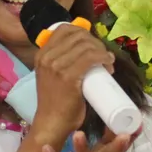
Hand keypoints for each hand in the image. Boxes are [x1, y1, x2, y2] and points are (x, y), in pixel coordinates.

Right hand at [31, 24, 113, 143]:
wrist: (52, 122)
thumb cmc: (56, 101)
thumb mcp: (52, 75)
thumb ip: (60, 62)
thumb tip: (84, 49)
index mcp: (42, 54)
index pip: (64, 29)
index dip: (83, 32)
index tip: (93, 44)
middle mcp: (47, 57)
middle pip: (78, 36)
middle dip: (95, 43)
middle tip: (103, 56)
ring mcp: (56, 66)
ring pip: (86, 46)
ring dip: (102, 51)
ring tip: (107, 63)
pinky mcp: (68, 77)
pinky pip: (90, 58)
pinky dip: (103, 57)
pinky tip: (108, 63)